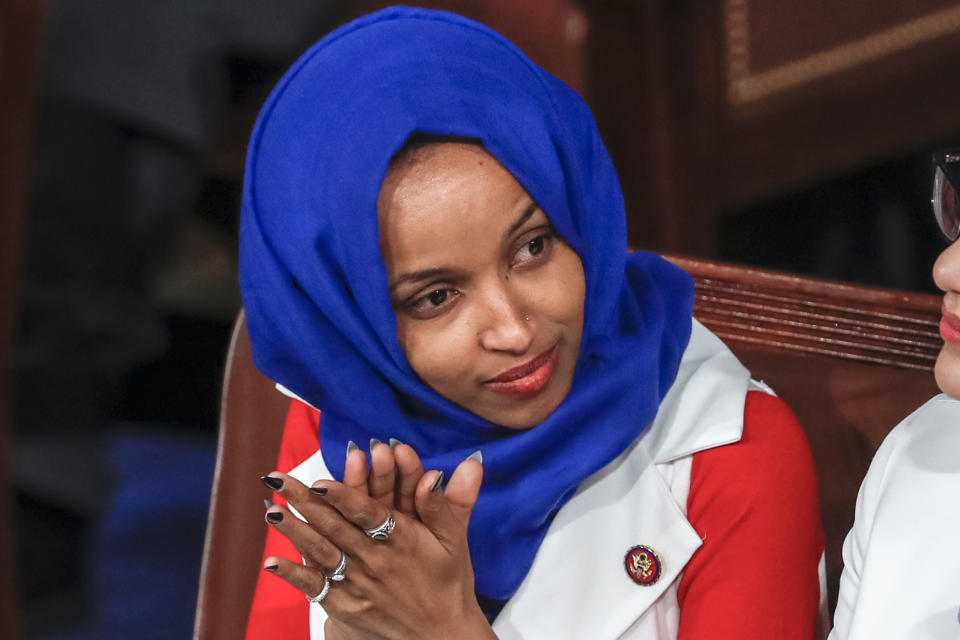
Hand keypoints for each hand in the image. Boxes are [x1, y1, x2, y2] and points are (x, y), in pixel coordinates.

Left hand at [261, 449, 494, 639]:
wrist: (442, 635)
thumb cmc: (449, 581)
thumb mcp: (455, 540)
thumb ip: (447, 504)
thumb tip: (447, 470)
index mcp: (402, 540)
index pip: (368, 515)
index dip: (344, 498)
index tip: (320, 481)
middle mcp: (376, 562)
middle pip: (334, 528)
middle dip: (303, 502)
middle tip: (276, 480)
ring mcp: (359, 585)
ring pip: (321, 553)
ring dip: (293, 532)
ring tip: (271, 511)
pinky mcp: (347, 606)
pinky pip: (316, 588)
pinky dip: (293, 576)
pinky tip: (271, 562)